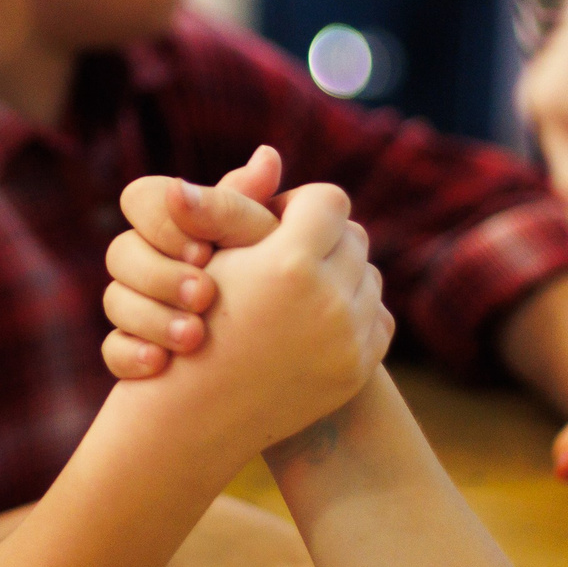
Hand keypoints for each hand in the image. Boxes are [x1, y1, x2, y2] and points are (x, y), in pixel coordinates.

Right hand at [99, 146, 284, 378]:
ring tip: (195, 337)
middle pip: (120, 252)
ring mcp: (137, 307)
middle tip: (204, 294)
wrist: (280, 357)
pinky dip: (133, 355)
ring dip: (153, 317)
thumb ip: (251, 207)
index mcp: (174, 220)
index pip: (139, 198)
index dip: (165, 223)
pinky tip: (160, 364)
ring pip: (114, 302)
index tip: (205, 251)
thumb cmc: (277, 284)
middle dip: (161, 275)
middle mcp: (148, 259)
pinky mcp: (134, 352)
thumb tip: (267, 155)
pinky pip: (113, 351)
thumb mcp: (264, 243)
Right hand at [110, 171, 392, 454]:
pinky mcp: (359, 369)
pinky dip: (353, 314)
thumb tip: (269, 152)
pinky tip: (316, 318)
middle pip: (354, 236)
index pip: (328, 200)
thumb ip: (244, 200)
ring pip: (369, 277)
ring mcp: (349, 340)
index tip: (276, 220)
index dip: (301, 205)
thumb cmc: (189, 320)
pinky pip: (378, 318)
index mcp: (290, 264)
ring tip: (300, 287)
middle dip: (324, 240)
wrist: (197, 414)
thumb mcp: (212, 255)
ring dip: (341, 276)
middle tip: (289, 253)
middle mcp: (329, 302)